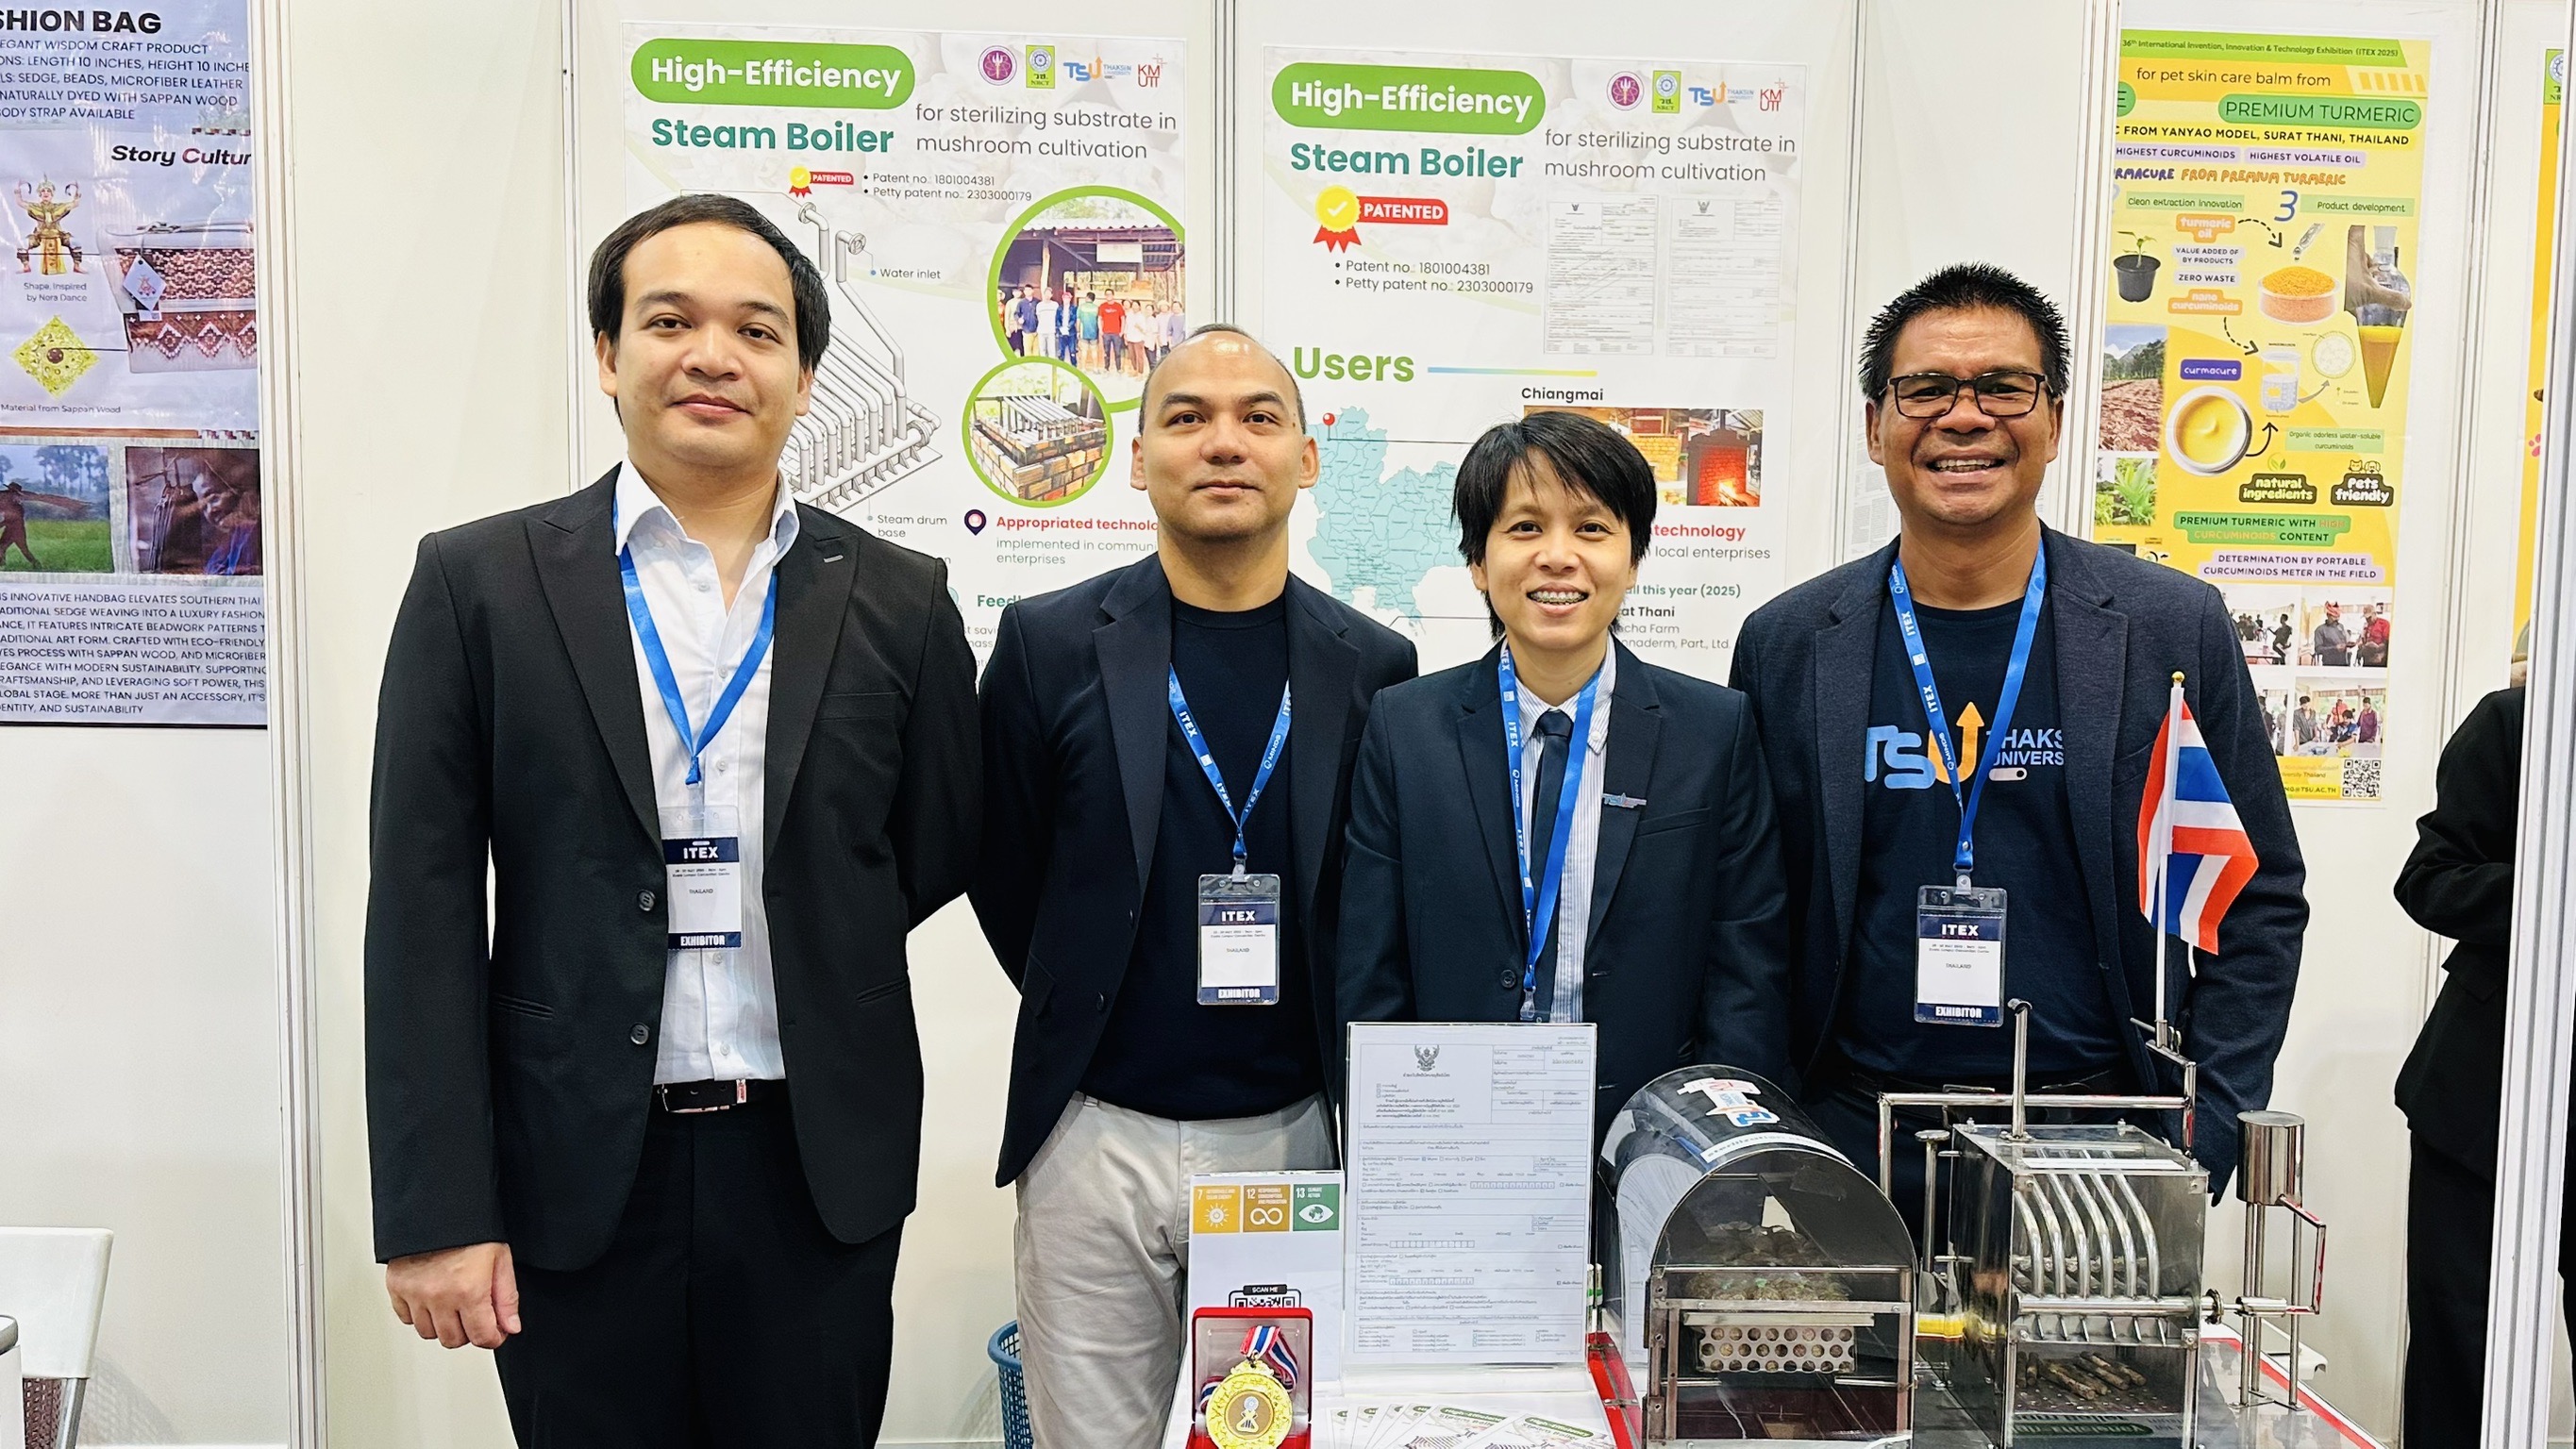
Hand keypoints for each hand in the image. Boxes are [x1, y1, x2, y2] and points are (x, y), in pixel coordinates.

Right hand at [386, 1241, 520, 1348]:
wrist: (438, 1205)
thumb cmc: (470, 1228)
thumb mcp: (500, 1259)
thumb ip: (506, 1297)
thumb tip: (510, 1326)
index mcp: (468, 1290)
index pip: (481, 1337)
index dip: (493, 1337)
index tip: (495, 1330)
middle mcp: (439, 1296)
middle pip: (453, 1340)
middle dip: (468, 1332)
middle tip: (474, 1314)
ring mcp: (414, 1294)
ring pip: (428, 1333)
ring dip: (443, 1325)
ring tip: (452, 1304)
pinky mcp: (396, 1287)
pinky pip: (406, 1318)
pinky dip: (419, 1315)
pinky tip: (431, 1300)